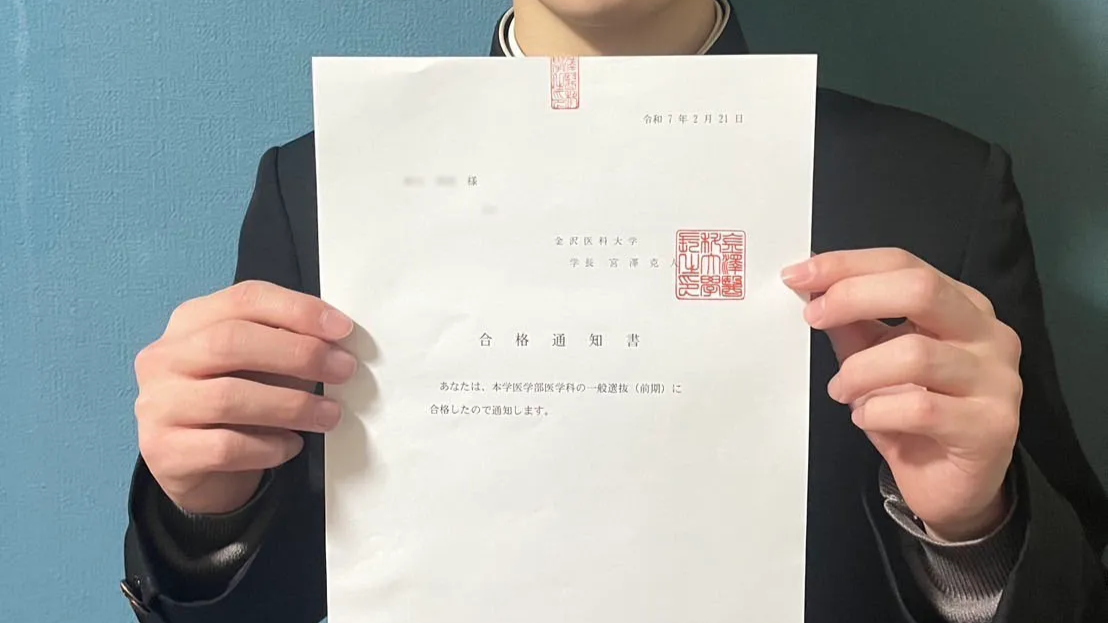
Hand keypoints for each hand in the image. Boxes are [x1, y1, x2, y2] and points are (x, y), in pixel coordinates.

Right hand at [134, 280, 356, 513]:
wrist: (193, 467)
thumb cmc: (233, 406)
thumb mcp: (255, 366)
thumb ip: (285, 347)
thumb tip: (337, 348)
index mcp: (190, 322)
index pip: (244, 299)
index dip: (297, 310)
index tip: (342, 329)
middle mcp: (165, 358)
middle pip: (232, 342)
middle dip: (298, 354)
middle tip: (343, 370)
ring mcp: (158, 404)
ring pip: (229, 397)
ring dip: (292, 405)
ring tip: (329, 415)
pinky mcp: (164, 451)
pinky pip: (226, 447)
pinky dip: (269, 447)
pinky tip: (292, 445)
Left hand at [782, 248, 1021, 541]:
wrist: (950, 486)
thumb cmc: (912, 415)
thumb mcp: (875, 359)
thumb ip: (852, 324)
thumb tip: (811, 287)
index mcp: (962, 305)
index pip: (905, 264)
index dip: (848, 265)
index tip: (798, 276)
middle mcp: (989, 333)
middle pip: (921, 290)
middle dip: (854, 297)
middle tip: (812, 318)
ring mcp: (997, 379)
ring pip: (916, 354)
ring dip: (860, 370)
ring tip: (840, 390)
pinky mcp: (991, 426)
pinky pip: (921, 409)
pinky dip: (878, 411)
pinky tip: (865, 418)